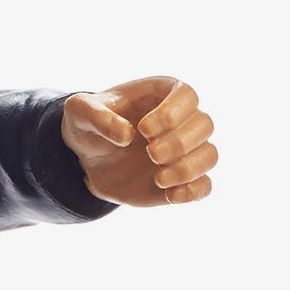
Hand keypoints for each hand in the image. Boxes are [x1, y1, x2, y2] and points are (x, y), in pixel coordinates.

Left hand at [63, 76, 217, 206]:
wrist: (90, 158)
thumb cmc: (89, 125)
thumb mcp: (80, 112)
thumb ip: (97, 116)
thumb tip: (126, 135)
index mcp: (163, 94)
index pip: (187, 96)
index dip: (172, 113)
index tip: (144, 130)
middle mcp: (182, 120)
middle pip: (204, 124)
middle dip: (180, 142)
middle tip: (151, 154)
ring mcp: (186, 150)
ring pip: (209, 155)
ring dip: (188, 168)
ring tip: (159, 178)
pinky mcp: (184, 178)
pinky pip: (204, 185)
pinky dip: (193, 192)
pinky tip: (169, 195)